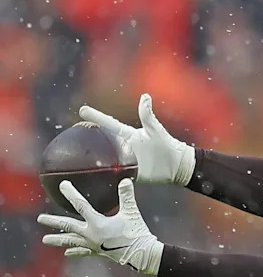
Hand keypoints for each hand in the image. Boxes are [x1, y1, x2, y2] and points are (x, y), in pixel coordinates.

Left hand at [38, 179, 163, 274]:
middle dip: (53, 221)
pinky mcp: (98, 252)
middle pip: (68, 226)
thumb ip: (126, 196)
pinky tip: (66, 253)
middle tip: (40, 218)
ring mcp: (93, 244)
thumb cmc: (136, 233)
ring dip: (57, 240)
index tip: (63, 186)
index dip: (71, 194)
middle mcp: (91, 234)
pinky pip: (83, 251)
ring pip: (71, 241)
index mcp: (97, 223)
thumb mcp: (132, 212)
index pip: (80, 205)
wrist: (141, 254)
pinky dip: (74, 251)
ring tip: (45, 240)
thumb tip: (125, 180)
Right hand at [79, 93, 195, 185]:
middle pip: (104, 144)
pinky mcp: (131, 174)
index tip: (82, 110)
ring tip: (76, 160)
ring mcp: (127, 162)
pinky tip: (94, 179)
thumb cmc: (167, 145)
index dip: (97, 117)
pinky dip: (107, 177)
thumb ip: (147, 115)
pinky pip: (116, 176)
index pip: (110, 124)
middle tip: (72, 136)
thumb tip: (145, 97)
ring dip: (95, 161)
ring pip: (107, 160)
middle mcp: (125, 148)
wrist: (177, 165)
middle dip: (89, 141)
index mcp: (129, 135)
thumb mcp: (155, 129)